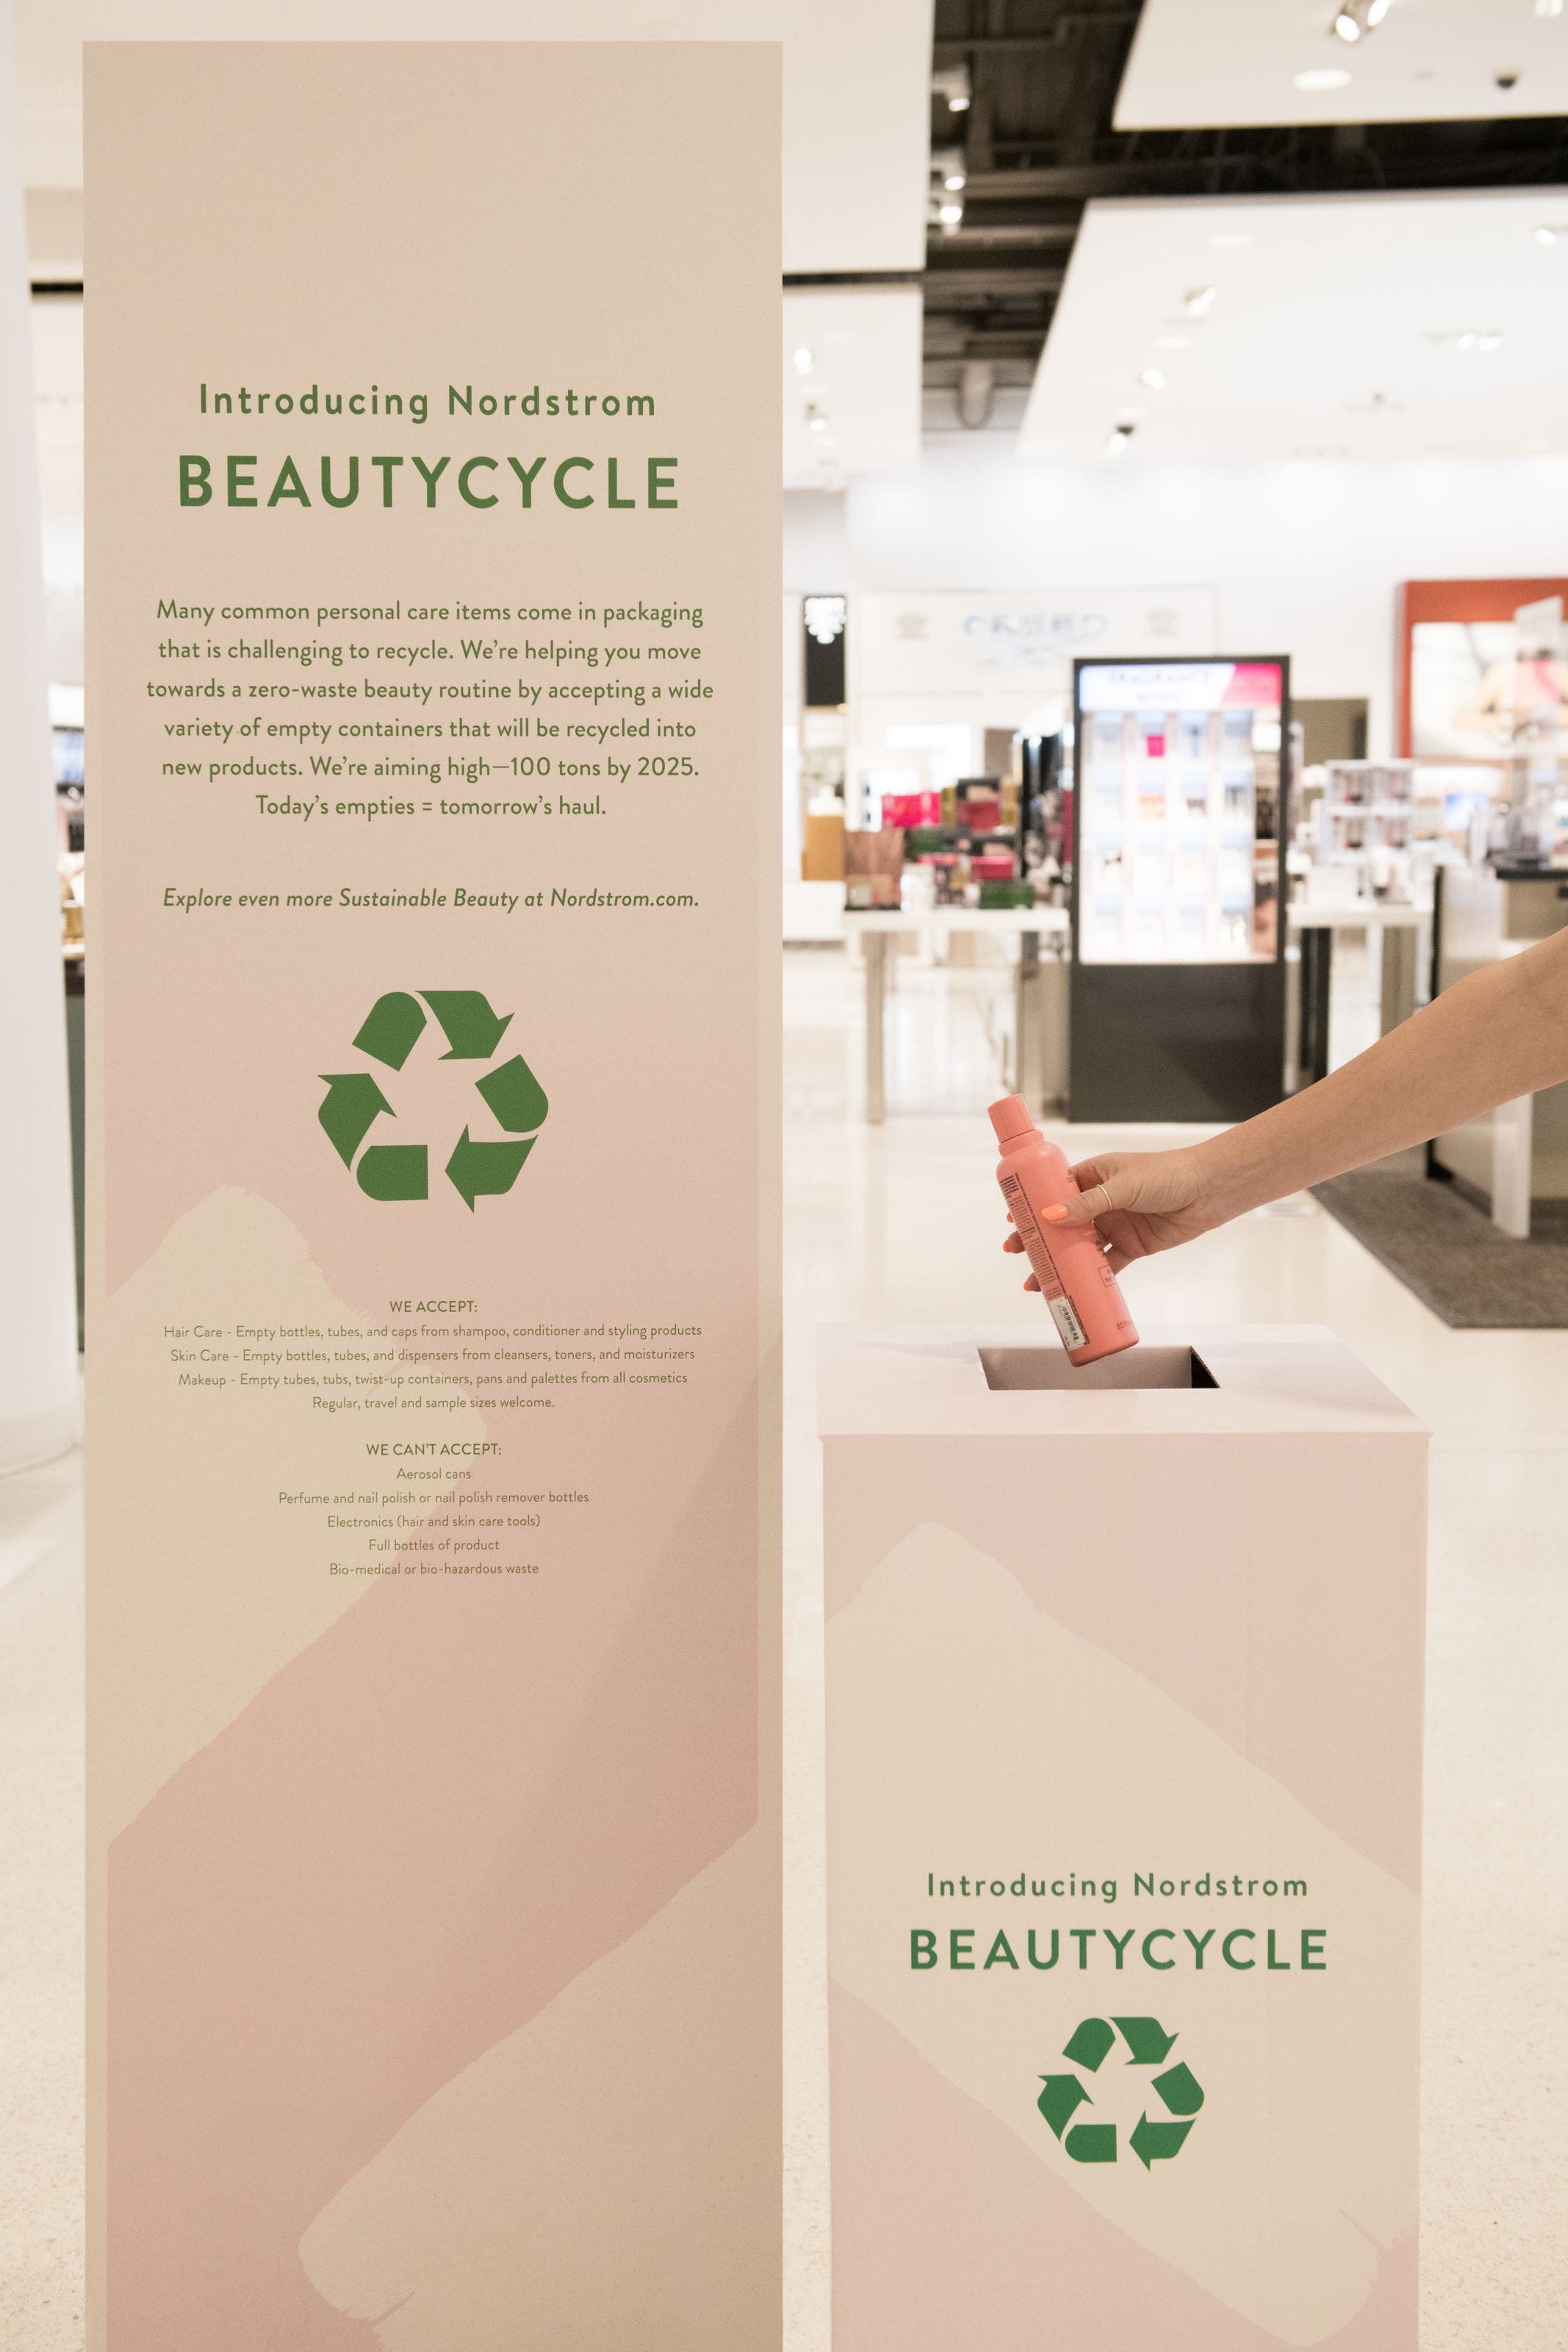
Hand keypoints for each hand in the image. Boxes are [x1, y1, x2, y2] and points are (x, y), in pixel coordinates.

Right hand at [1002, 1145, 1223, 1279]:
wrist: (1208, 1191)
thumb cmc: (1167, 1174)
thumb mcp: (1122, 1185)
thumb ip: (1087, 1203)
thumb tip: (1051, 1217)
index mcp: (1094, 1176)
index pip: (1054, 1191)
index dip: (1033, 1205)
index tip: (1013, 1219)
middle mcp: (1100, 1201)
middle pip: (1061, 1223)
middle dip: (1038, 1238)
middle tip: (1017, 1252)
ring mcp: (1114, 1225)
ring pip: (1079, 1247)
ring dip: (1059, 1262)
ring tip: (1038, 1280)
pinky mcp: (1131, 1246)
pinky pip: (1105, 1265)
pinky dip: (1089, 1277)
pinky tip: (1073, 1288)